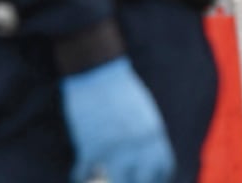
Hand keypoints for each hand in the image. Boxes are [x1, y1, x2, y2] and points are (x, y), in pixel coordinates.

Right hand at [61, 56, 175, 182]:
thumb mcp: (144, 112)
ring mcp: (115, 147)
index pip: (163, 168)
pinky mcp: (90, 146)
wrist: (98, 71)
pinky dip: (80, 176)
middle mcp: (138, 145)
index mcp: (154, 134)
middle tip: (121, 181)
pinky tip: (78, 174)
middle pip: (140, 181)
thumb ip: (148, 136)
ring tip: (98, 180)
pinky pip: (84, 174)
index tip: (144, 181)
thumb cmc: (121, 89)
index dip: (155, 180)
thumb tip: (147, 156)